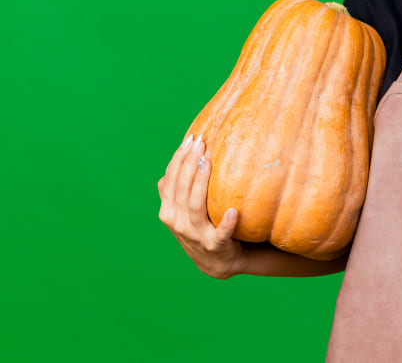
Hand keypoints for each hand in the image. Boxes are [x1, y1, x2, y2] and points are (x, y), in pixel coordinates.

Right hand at [157, 134, 241, 278]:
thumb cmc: (202, 226)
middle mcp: (177, 223)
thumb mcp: (185, 209)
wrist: (215, 262)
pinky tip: (232, 212)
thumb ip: (180, 187)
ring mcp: (195, 235)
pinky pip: (220, 234)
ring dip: (200, 183)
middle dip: (188, 164)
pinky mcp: (214, 246)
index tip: (190, 139)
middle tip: (200, 143)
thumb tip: (184, 152)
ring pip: (195, 206)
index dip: (178, 159)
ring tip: (207, 163)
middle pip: (180, 189)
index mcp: (169, 211)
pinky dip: (225, 224)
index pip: (170, 181)